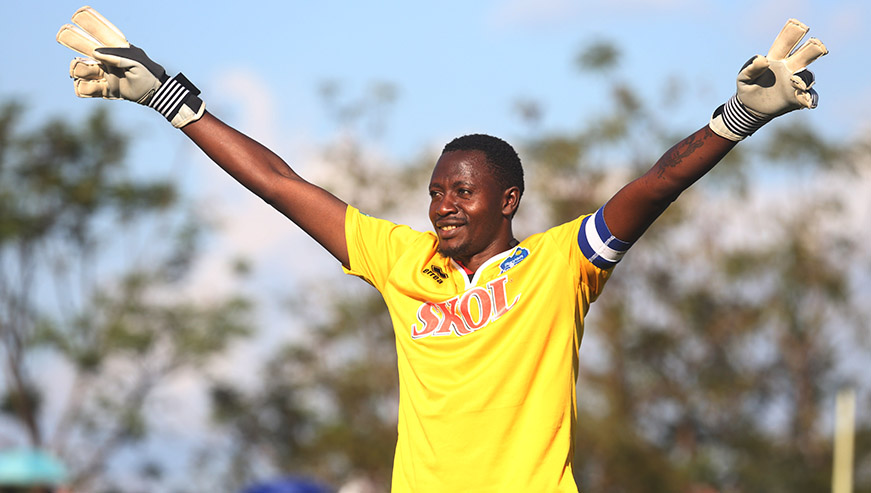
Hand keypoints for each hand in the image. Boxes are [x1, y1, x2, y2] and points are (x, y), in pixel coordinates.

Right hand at [57, 6, 204, 127]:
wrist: (153, 95)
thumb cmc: (147, 74)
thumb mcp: (136, 63)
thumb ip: (117, 57)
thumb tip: (95, 53)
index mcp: (114, 49)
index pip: (100, 32)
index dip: (89, 22)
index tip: (78, 14)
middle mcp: (104, 60)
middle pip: (82, 45)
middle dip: (72, 38)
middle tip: (62, 33)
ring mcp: (101, 74)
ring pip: (78, 68)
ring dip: (81, 69)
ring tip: (96, 74)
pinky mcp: (102, 90)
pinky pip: (83, 89)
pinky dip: (86, 88)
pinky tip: (98, 88)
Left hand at [710, 18, 826, 140]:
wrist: (749, 107)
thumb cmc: (747, 87)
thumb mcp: (743, 78)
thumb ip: (751, 68)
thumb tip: (761, 59)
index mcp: (776, 59)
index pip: (785, 43)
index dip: (793, 33)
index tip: (800, 26)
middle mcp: (789, 68)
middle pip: (804, 55)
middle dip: (812, 49)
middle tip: (818, 45)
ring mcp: (795, 82)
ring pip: (806, 77)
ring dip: (804, 79)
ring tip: (795, 82)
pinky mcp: (797, 98)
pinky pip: (808, 97)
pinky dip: (810, 99)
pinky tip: (808, 102)